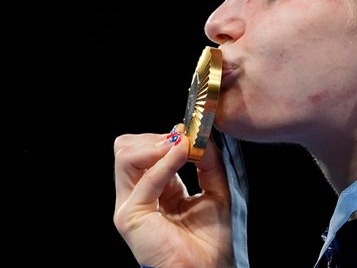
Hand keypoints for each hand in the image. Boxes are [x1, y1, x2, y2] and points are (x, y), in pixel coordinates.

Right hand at [113, 125, 232, 266]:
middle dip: (156, 137)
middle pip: (127, 148)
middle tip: (185, 140)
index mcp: (156, 188)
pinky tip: (183, 154)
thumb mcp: (216, 191)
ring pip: (125, 156)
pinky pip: (144, 180)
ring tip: (183, 147)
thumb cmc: (211, 240)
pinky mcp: (130, 216)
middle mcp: (138, 195)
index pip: (145, 149)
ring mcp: (130, 205)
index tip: (192, 131)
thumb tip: (202, 136)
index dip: (168, 137)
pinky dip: (165, 163)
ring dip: (156, 145)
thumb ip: (209, 163)